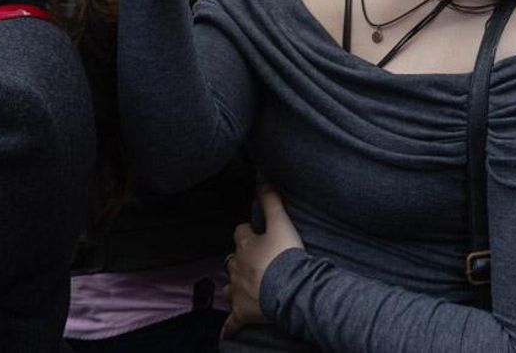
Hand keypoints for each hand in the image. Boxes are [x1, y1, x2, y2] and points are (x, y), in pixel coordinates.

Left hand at [222, 186, 303, 338]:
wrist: (288, 288)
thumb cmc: (285, 255)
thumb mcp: (281, 223)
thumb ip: (272, 201)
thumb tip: (263, 181)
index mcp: (246, 245)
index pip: (241, 233)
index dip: (248, 232)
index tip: (255, 233)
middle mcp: (237, 267)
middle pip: (233, 260)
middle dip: (240, 260)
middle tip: (252, 262)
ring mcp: (238, 291)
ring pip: (230, 287)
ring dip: (234, 286)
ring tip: (241, 288)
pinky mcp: (242, 312)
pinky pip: (232, 321)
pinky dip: (229, 326)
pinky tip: (226, 333)